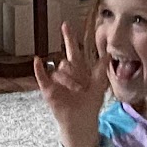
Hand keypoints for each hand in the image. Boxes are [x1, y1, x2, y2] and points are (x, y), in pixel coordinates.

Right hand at [33, 21, 108, 146]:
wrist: (81, 122)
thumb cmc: (90, 104)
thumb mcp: (98, 85)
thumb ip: (100, 68)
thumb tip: (108, 54)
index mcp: (77, 69)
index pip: (71, 49)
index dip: (69, 37)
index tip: (66, 24)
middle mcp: (65, 73)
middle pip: (66, 61)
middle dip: (75, 73)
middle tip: (82, 87)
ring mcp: (55, 81)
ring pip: (59, 71)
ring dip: (68, 81)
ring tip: (75, 92)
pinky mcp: (48, 90)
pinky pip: (42, 77)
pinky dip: (39, 69)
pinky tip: (38, 61)